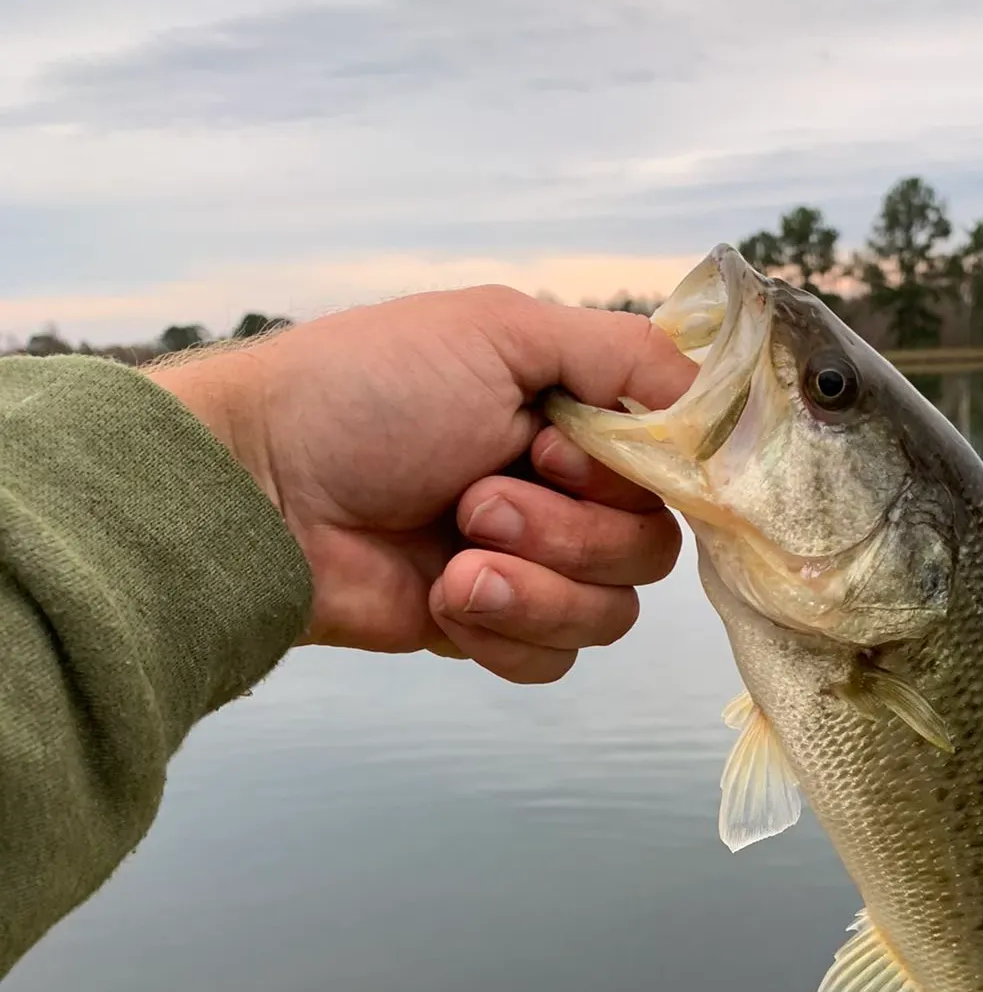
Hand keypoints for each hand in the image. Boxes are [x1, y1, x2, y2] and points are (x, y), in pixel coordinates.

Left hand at [148, 288, 695, 681]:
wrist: (259, 495)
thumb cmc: (365, 394)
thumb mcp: (500, 330)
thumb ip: (624, 354)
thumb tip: (715, 394)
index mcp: (572, 418)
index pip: (673, 469)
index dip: (636, 476)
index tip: (560, 451)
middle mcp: (564, 493)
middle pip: (651, 550)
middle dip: (569, 530)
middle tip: (478, 497)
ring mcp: (532, 567)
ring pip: (611, 613)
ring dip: (534, 581)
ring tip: (455, 549)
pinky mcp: (496, 631)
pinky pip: (556, 661)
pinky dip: (506, 631)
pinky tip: (446, 597)